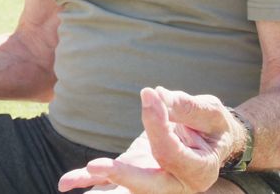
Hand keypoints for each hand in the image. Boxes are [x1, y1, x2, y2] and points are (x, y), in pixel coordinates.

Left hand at [58, 87, 238, 193]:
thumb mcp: (210, 112)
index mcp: (200, 170)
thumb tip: (156, 96)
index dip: (157, 124)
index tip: (149, 94)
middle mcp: (175, 184)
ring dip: (102, 183)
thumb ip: (187, 107)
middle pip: (148, 185)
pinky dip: (88, 181)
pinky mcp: (135, 173)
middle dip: (123, 176)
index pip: (171, 152)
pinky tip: (66, 183)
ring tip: (72, 183)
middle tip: (97, 166)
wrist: (212, 141)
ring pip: (126, 189)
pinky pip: (110, 181)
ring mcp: (153, 182)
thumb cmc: (212, 125)